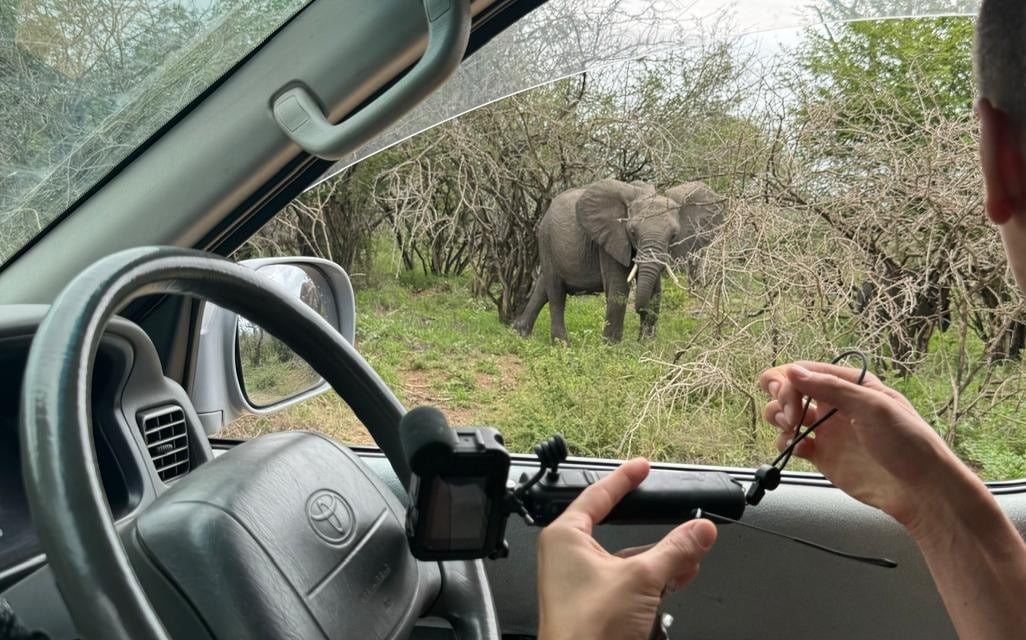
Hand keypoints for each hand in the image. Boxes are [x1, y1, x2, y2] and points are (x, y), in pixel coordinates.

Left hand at [536, 458, 716, 639]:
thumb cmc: (585, 628)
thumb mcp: (641, 577)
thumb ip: (675, 550)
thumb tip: (699, 529)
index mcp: (564, 537)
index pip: (596, 495)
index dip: (622, 479)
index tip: (640, 467)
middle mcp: (568, 557)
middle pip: (619, 531)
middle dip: (658, 534)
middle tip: (683, 524)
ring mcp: (581, 583)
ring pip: (628, 560)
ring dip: (660, 560)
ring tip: (690, 558)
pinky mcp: (595, 606)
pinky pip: (628, 583)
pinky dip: (653, 580)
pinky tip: (677, 579)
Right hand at [759, 361, 974, 530]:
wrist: (921, 490)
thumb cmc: (909, 443)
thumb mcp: (873, 406)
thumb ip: (831, 388)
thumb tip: (793, 373)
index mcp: (850, 384)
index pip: (804, 371)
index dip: (789, 384)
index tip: (791, 404)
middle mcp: (834, 404)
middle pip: (789, 389)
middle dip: (780, 399)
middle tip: (789, 418)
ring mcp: (827, 430)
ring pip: (785, 415)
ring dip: (779, 420)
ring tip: (791, 432)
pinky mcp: (823, 455)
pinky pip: (792, 443)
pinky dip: (787, 444)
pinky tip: (799, 450)